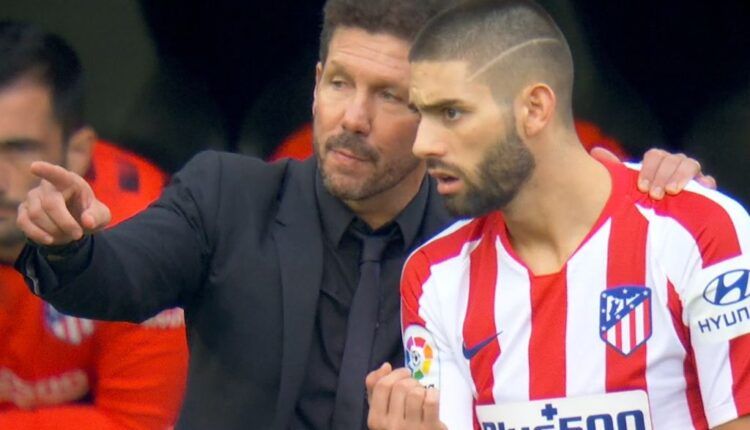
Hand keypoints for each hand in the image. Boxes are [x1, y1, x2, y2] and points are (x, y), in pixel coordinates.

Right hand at [16, 161, 110, 245]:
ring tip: (67, 234)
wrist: (76, 224)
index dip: (46, 170)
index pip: (57, 174)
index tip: (34, 167)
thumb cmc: (89, 214)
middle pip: (50, 204)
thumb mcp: (101, 216)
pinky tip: (50, 240)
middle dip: (65, 223)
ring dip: (54, 230)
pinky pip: (23, 222)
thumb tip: (88, 221)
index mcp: (69, 181)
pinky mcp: (24, 210)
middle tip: (78, 235)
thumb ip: (97, 216)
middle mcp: (47, 186)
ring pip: (36, 215)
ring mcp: (32, 197)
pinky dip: (37, 234)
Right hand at [366, 363, 446, 429]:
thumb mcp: (383, 413)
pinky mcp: (430, 429)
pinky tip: (432, 398)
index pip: (382, 386)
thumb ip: (376, 390)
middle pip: (400, 387)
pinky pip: (431, 400)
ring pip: (415, 393)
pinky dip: (433, 394)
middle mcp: (391, 426)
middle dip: (410, 380)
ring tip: (422, 395)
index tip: (405, 374)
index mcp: (375, 420)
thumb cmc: (400, 428)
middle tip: (415, 387)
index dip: (395, 374)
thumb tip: (385, 366)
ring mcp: (411, 429)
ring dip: (421, 389)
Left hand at [590, 146, 716, 198]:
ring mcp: (692, 173)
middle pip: (671, 159)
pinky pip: (708, 180)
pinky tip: (700, 190)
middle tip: (654, 195)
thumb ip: (615, 169)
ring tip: (672, 192)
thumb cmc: (642, 201)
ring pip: (689, 164)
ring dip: (680, 176)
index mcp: (657, 162)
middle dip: (662, 176)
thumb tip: (596, 151)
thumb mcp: (628, 186)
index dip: (647, 169)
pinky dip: (705, 183)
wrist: (662, 221)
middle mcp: (674, 163)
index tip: (640, 188)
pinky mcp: (705, 187)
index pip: (654, 155)